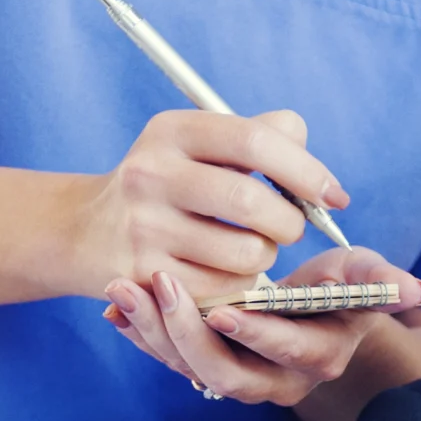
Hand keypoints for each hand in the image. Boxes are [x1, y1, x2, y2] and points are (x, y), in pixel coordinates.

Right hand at [78, 109, 347, 306]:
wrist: (85, 231)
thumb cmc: (169, 184)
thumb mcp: (199, 145)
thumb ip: (262, 136)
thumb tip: (316, 167)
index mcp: (173, 131)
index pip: (255, 142)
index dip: (307, 170)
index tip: (335, 195)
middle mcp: (152, 173)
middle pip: (254, 202)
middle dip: (290, 222)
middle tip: (290, 227)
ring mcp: (144, 227)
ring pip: (245, 253)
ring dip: (264, 257)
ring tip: (249, 248)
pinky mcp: (142, 276)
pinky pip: (222, 289)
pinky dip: (238, 284)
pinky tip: (223, 271)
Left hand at [103, 249, 420, 408]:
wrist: (316, 312)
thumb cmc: (342, 287)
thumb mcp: (362, 278)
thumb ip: (381, 281)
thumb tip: (417, 290)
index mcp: (318, 357)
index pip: (284, 351)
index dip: (255, 333)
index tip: (222, 307)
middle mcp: (278, 381)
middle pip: (227, 373)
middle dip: (187, 333)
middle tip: (158, 285)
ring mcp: (240, 379)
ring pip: (190, 369)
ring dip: (153, 332)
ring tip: (123, 290)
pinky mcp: (207, 368)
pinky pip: (169, 359)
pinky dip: (140, 334)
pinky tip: (115, 305)